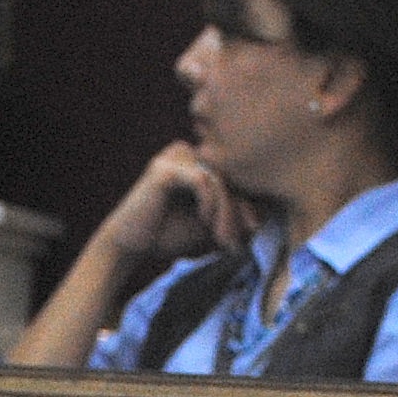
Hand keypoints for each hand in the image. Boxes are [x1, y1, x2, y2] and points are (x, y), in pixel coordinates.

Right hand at [93, 140, 244, 268]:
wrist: (129, 245)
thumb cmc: (167, 233)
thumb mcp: (209, 222)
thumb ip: (232, 213)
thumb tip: (267, 213)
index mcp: (198, 160)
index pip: (234, 174)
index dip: (248, 202)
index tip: (253, 231)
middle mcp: (188, 151)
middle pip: (230, 175)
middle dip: (239, 211)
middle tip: (237, 241)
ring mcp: (175, 156)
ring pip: (219, 180)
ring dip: (226, 213)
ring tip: (222, 239)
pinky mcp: (165, 168)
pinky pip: (203, 181)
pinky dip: (209, 205)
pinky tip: (204, 222)